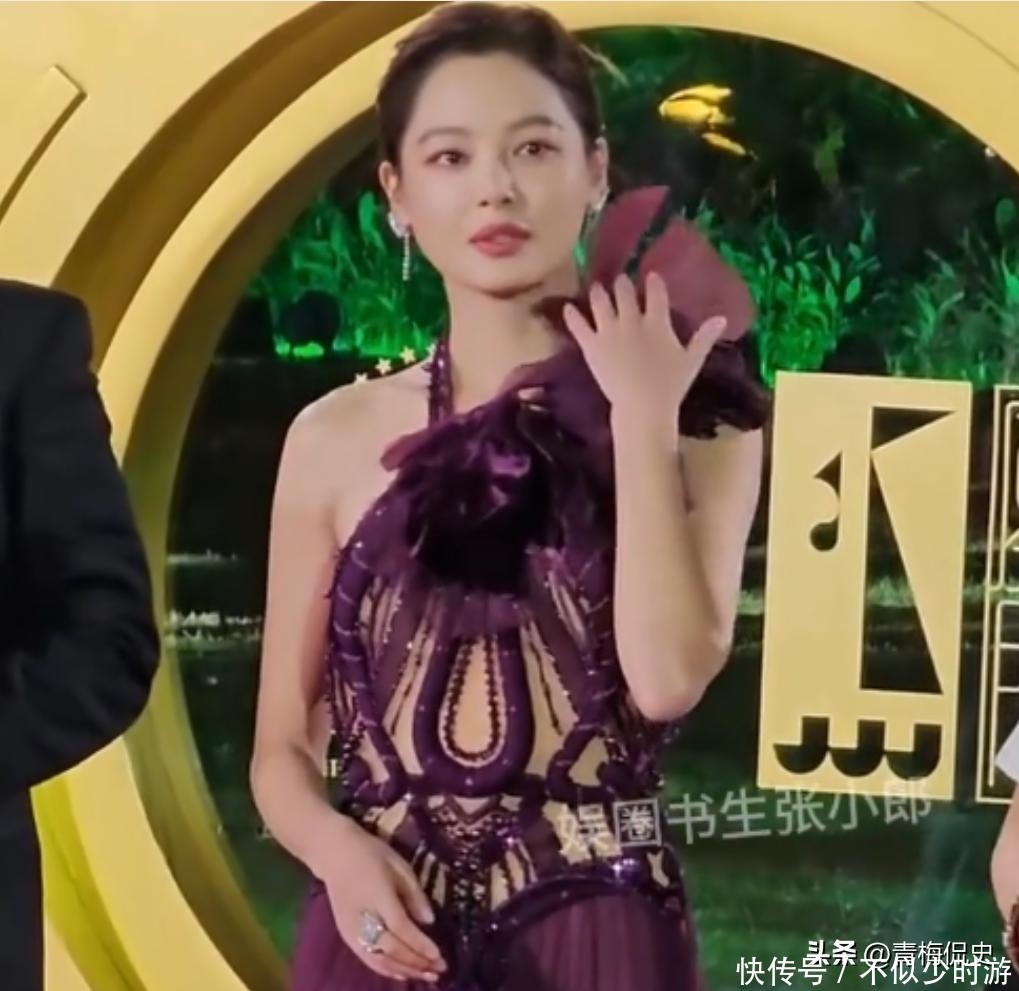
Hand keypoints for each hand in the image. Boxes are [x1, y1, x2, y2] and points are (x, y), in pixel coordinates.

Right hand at [315, 816, 445, 982]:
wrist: (334, 854)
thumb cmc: (370, 854)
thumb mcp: (399, 865)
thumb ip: (414, 893)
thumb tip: (429, 921)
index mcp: (379, 897)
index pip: (402, 928)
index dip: (421, 945)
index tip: (439, 955)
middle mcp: (365, 918)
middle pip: (392, 948)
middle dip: (417, 962)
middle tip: (440, 970)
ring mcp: (352, 931)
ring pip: (380, 959)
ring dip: (405, 970)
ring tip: (427, 976)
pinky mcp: (346, 936)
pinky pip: (368, 959)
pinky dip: (386, 970)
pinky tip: (402, 974)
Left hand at [562, 272, 726, 430]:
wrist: (642, 405)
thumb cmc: (671, 385)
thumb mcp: (691, 360)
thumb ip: (704, 337)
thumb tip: (722, 318)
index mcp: (657, 321)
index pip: (655, 293)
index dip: (653, 282)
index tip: (651, 276)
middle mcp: (631, 320)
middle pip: (624, 292)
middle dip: (622, 284)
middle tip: (620, 280)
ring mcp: (609, 331)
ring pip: (600, 302)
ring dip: (598, 292)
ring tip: (596, 287)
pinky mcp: (591, 346)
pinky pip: (578, 326)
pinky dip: (571, 315)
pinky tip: (567, 307)